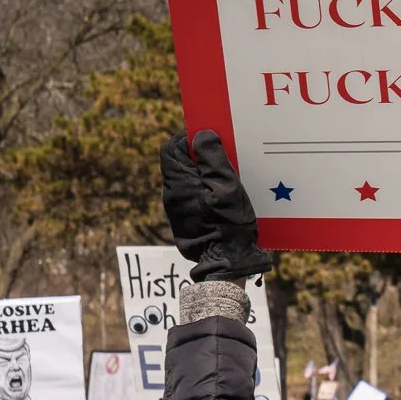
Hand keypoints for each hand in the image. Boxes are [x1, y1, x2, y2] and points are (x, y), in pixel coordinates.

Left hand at [160, 129, 273, 282]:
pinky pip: (193, 195)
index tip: (211, 136)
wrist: (226, 264)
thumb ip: (213, 159)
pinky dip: (206, 189)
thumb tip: (201, 135)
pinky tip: (224, 196)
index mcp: (178, 183)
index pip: (173, 148)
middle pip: (179, 163)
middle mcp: (172, 194)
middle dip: (199, 155)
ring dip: (204, 173)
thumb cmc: (228, 225)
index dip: (189, 138)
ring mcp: (178, 209)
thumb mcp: (226, 188)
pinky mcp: (186, 220)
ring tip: (228, 176)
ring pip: (187, 179)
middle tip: (224, 154)